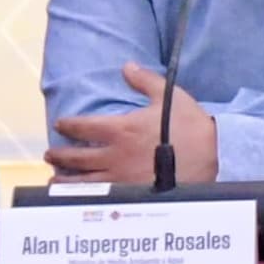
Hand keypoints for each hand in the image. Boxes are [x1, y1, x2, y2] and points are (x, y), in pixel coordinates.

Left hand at [50, 64, 218, 184]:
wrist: (212, 156)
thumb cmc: (191, 126)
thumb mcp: (170, 97)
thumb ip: (145, 81)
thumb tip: (126, 66)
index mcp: (121, 129)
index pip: (83, 126)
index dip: (68, 124)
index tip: (60, 124)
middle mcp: (114, 154)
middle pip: (75, 156)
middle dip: (59, 154)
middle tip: (51, 153)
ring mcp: (120, 177)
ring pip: (82, 180)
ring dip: (64, 178)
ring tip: (55, 178)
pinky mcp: (128, 194)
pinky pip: (97, 197)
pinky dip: (81, 196)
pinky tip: (76, 196)